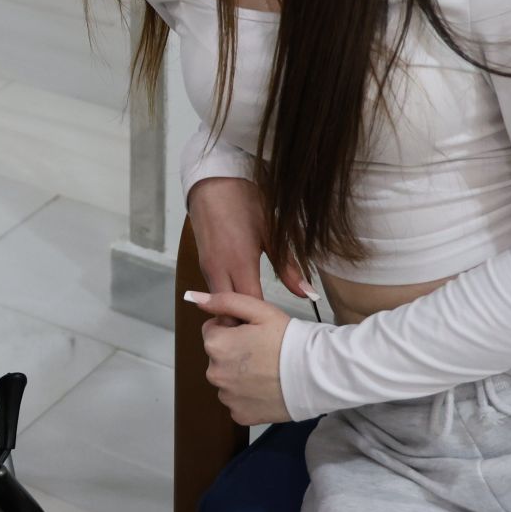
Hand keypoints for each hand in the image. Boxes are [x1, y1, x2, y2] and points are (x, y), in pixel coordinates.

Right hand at [187, 176, 316, 317]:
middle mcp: (218, 271)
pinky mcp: (203, 263)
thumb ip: (288, 266)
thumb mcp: (272, 232)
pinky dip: (227, 297)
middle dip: (243, 323)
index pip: (249, 308)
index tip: (277, 328)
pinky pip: (214, 290)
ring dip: (234, 311)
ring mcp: (207, 268)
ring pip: (220, 302)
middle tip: (264, 330)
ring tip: (255, 317)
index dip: (261, 322)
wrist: (213, 181)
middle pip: (228, 312)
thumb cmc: (245, 202)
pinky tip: (243, 296)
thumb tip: (307, 293)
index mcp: (239, 264)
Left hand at [187, 291, 293, 424]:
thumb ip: (224, 301)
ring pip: (227, 380)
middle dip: (234, 352)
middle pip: (218, 356)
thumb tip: (194, 297)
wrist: (315, 375)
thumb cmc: (288, 339)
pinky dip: (248, 396)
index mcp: (216, 344)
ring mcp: (226, 397)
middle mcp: (214, 372)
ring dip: (239, 375)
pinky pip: (237, 401)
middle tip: (262, 352)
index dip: (232, 329)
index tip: (253, 333)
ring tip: (267, 370)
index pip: (212, 331)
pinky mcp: (239, 415)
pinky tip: (266, 388)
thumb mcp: (259, 310)